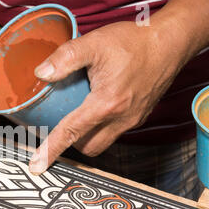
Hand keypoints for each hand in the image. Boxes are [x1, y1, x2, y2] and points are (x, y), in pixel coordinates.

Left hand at [28, 20, 187, 174]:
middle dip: (70, 142)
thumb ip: (65, 58)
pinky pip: (115, 132)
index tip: (37, 166)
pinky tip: (97, 107)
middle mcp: (120, 119)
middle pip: (87, 147)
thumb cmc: (135, 42)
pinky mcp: (138, 117)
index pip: (71, 133)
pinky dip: (101, 127)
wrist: (171, 42)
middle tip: (59, 123)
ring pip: (102, 143)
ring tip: (78, 115)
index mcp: (106, 104)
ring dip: (86, 136)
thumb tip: (41, 73)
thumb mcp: (94, 43)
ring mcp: (132, 120)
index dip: (50, 150)